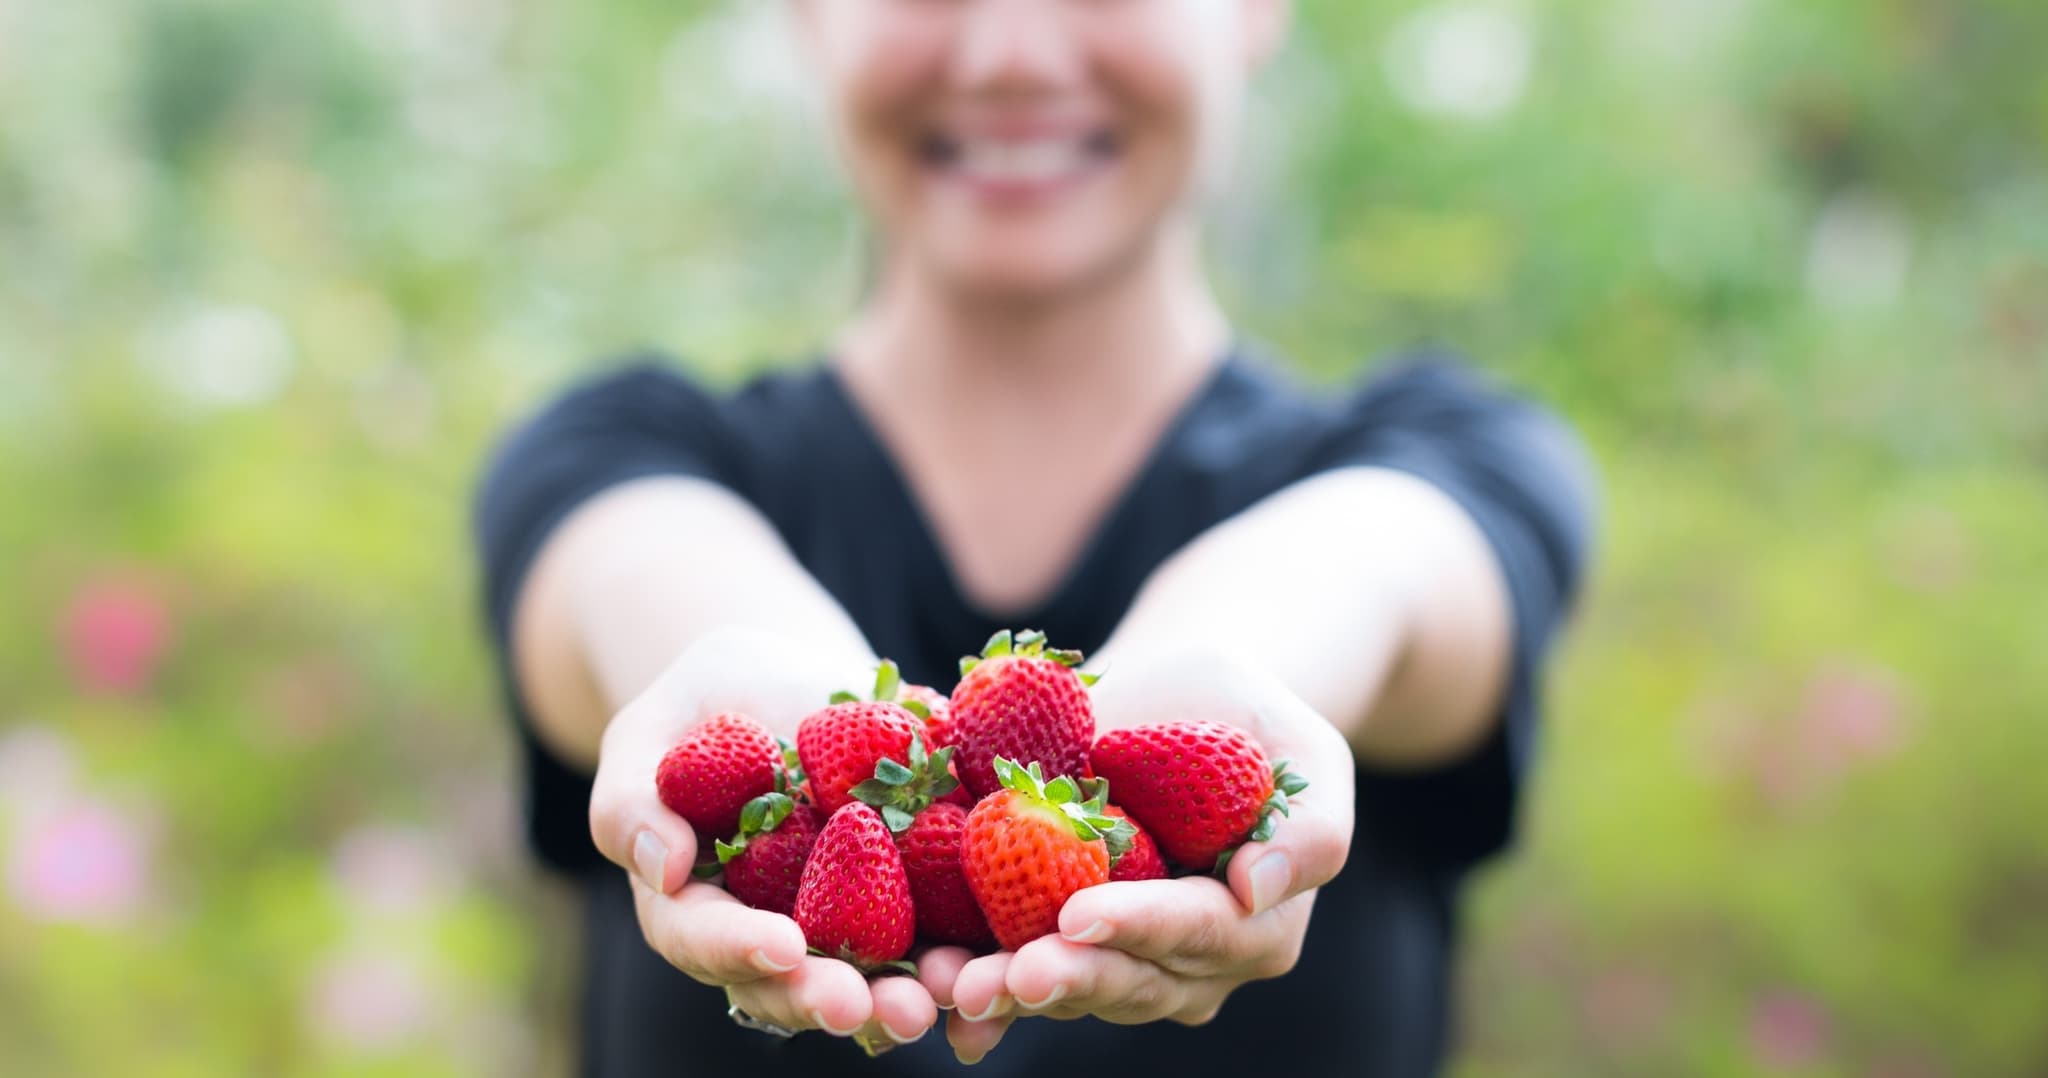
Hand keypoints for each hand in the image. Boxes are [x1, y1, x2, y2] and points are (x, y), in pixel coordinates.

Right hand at [586, 627, 950, 1052]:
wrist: (793, 672)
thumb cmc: (703, 702)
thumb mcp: (651, 732)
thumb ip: (631, 799)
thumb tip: (659, 866)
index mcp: (698, 908)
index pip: (708, 941)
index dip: (742, 951)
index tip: (782, 948)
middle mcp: (773, 931)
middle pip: (794, 982)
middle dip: (832, 999)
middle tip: (868, 1009)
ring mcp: (846, 918)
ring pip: (873, 976)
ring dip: (908, 994)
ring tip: (944, 997)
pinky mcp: (913, 890)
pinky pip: (941, 927)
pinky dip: (969, 947)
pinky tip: (997, 951)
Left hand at [943, 648, 1354, 1063]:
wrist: (1171, 700)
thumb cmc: (1245, 717)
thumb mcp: (1302, 748)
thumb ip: (1310, 827)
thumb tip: (1256, 888)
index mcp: (1251, 925)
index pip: (1195, 931)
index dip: (1137, 926)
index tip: (1079, 914)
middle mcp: (1182, 962)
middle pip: (1123, 979)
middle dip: (1060, 978)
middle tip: (1004, 976)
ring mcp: (1113, 959)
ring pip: (1061, 987)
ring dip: (1000, 989)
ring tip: (946, 982)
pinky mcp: (1048, 940)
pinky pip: (1009, 968)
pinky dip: (965, 977)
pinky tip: (923, 982)